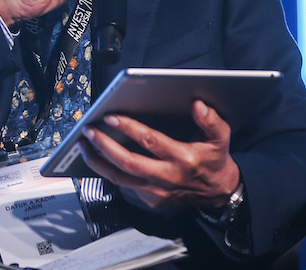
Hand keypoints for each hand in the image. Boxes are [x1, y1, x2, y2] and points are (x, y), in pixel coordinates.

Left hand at [78, 100, 241, 209]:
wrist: (217, 192)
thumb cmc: (215, 160)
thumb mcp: (220, 137)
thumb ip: (211, 120)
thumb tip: (198, 106)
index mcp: (183, 158)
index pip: (150, 141)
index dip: (129, 129)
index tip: (111, 117)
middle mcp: (167, 177)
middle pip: (128, 163)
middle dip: (104, 146)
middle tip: (89, 131)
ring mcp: (157, 191)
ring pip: (120, 178)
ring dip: (98, 162)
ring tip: (85, 145)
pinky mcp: (151, 200)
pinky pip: (125, 185)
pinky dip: (109, 171)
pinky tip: (100, 158)